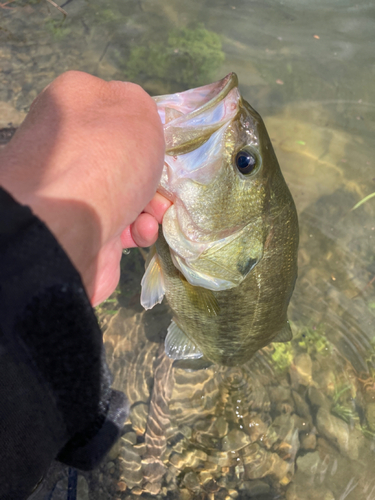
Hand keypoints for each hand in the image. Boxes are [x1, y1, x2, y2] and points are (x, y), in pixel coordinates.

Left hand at [0, 71, 170, 305]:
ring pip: (124, 195)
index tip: (163, 146)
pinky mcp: (76, 227)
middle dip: (153, 177)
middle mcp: (65, 144)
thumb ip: (141, 106)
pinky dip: (134, 229)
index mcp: (72, 102)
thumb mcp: (138, 109)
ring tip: (156, 215)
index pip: (115, 108)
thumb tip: (133, 120)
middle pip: (123, 158)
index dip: (144, 128)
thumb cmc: (107, 156)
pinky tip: (140, 230)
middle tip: (166, 189)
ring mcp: (68, 189)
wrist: (66, 224)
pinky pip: (116, 225)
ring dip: (150, 207)